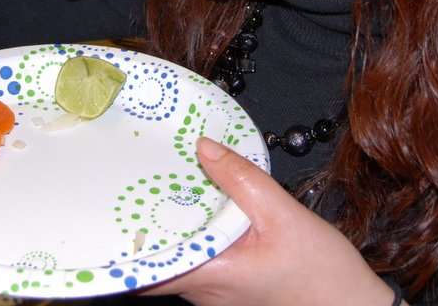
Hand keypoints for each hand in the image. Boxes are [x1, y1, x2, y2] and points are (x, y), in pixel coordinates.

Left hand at [146, 137, 398, 305]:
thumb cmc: (323, 277)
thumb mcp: (283, 215)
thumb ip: (241, 178)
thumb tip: (204, 147)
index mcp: (210, 276)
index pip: (145, 268)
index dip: (124, 239)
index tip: (114, 205)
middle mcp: (205, 290)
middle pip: (159, 254)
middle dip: (148, 215)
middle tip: (142, 175)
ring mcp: (216, 290)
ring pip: (179, 252)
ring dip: (174, 220)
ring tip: (169, 178)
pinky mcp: (229, 283)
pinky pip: (199, 253)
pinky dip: (196, 227)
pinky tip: (203, 200)